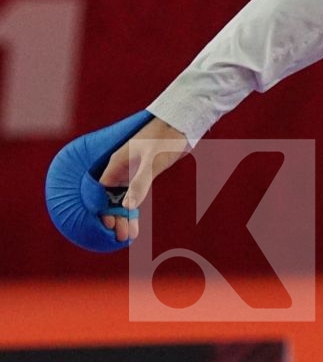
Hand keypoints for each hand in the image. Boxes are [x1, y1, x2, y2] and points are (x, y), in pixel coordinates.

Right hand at [95, 116, 190, 242]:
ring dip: (124, 216)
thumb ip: (140, 183)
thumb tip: (127, 207)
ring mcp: (132, 172)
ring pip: (122, 198)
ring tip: (127, 236)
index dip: (102, 209)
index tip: (108, 225)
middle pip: (110, 198)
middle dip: (113, 217)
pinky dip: (133, 209)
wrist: (183, 124)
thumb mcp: (153, 161)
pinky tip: (135, 223)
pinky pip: (134, 195)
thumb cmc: (166, 138)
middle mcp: (121, 169)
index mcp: (116, 165)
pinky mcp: (145, 173)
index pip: (100, 192)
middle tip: (120, 237)